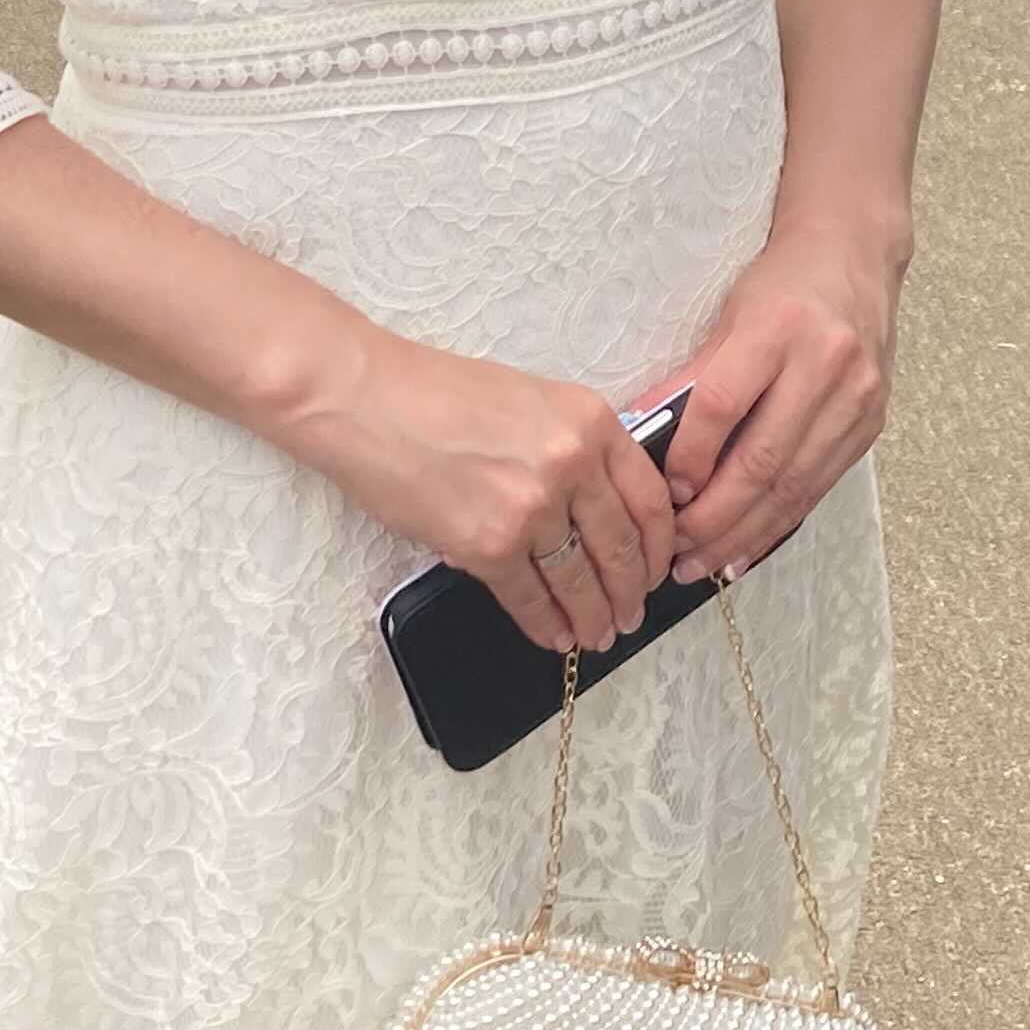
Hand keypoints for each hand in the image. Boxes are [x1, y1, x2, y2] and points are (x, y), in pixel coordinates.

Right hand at [277, 334, 680, 654]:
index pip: (650, 498)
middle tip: (633, 615)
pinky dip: (545, 624)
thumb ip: (579, 445)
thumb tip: (604, 505)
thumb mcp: (536, 400)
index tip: (659, 568)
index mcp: (592, 422)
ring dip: (594, 616)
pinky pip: (529, 598)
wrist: (369, 401)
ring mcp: (532, 509)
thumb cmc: (441, 392)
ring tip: (600, 635)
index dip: (660, 546)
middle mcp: (572, 465)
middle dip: (632, 591)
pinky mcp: (487, 546)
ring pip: (580, 580)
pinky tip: (555, 636)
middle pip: (622, 547)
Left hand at [663, 226, 903, 585]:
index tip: (663, 495)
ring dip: (744, 534)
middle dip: (713, 518)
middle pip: (762, 460)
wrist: (855, 257)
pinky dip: (779, 522)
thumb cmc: (781, 286)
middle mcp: (826, 363)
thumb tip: (641, 444)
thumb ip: (692, 381)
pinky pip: (820, 486)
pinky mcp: (872, 421)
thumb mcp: (729, 317)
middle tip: (674, 554)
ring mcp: (857, 396)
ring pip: (794, 485)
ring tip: (703, 564)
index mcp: (778, 327)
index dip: (689, 457)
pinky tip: (746, 547)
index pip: (723, 406)